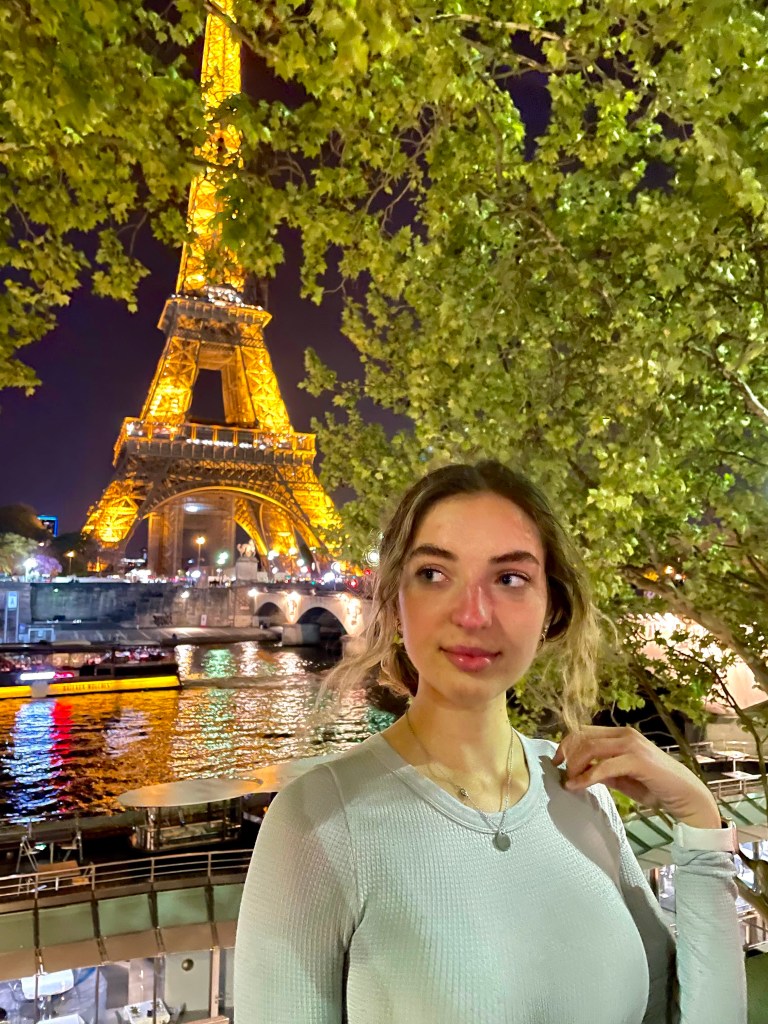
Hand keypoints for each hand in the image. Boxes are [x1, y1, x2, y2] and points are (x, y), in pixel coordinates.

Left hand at [553, 725, 720, 828]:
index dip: (566, 744)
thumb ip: (603, 771)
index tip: (556, 761)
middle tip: (561, 773)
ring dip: (575, 765)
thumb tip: (579, 772)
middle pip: (583, 737)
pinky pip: (604, 766)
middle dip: (566, 754)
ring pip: (591, 748)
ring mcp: (632, 745)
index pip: (584, 731)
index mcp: (621, 734)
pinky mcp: (638, 760)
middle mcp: (626, 734)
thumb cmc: (655, 787)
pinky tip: (578, 786)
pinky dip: (587, 776)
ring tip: (570, 781)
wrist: (686, 796)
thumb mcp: (622, 777)